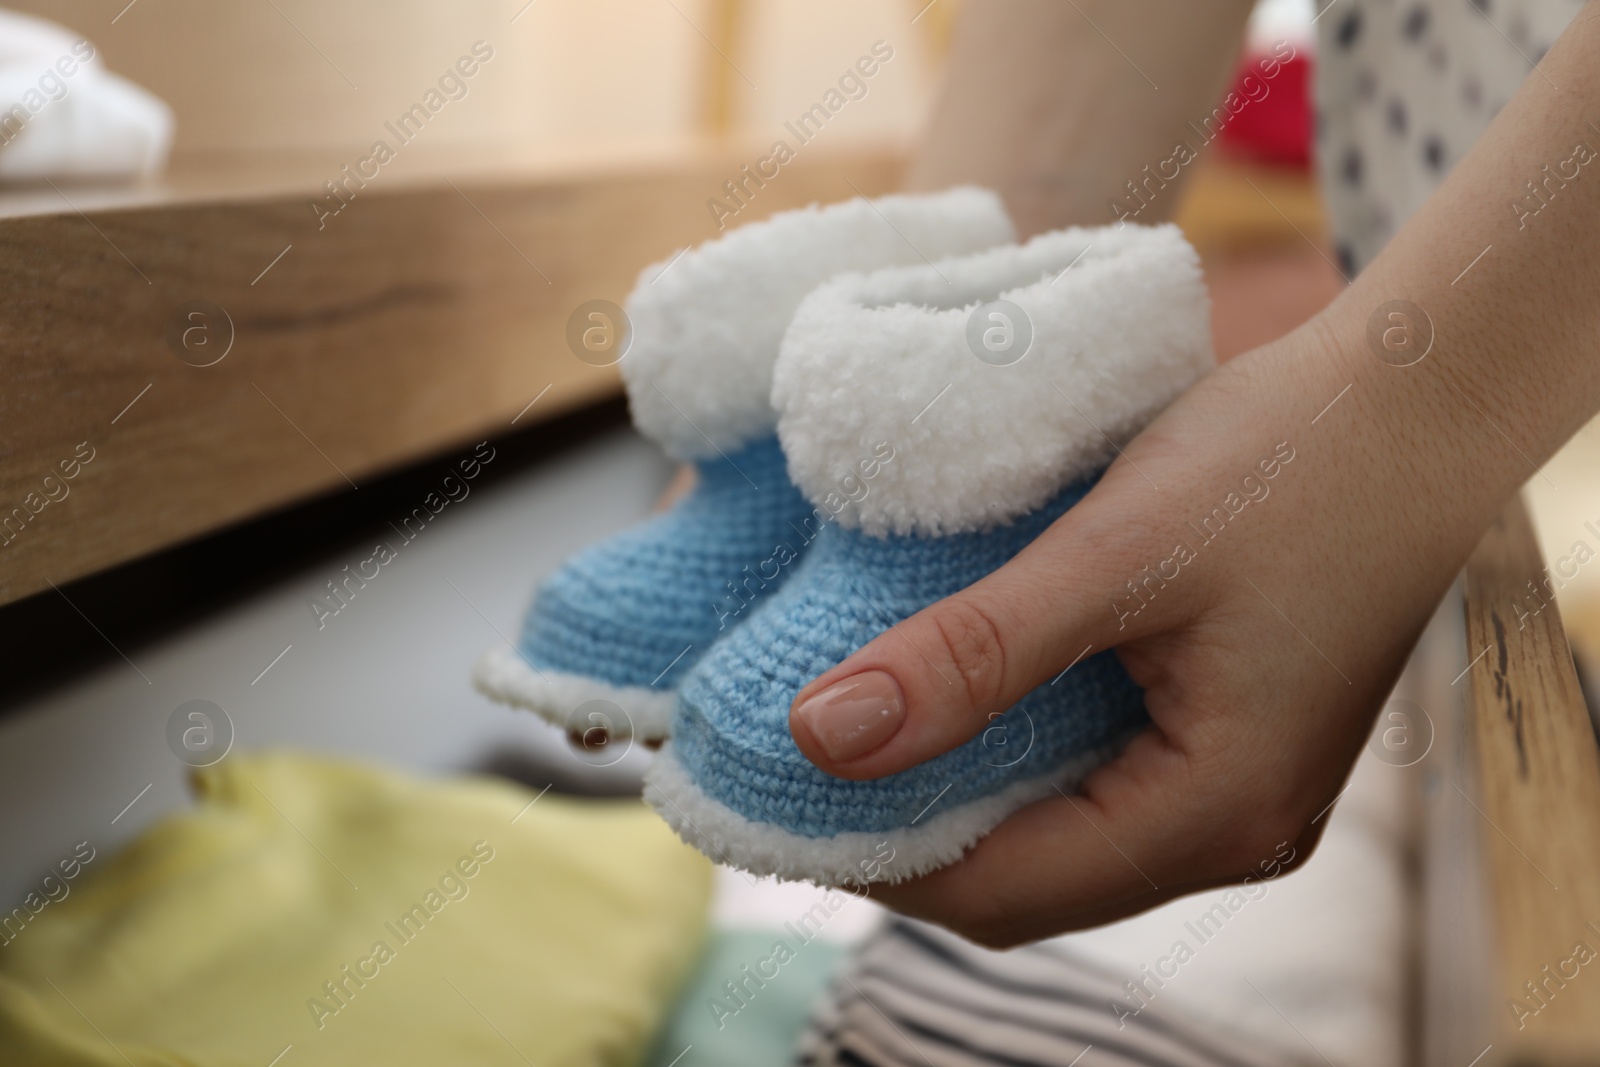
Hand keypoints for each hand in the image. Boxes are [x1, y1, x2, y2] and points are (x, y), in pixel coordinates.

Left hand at [786, 311, 1509, 946]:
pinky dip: (1013, 756)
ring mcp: (1238, 790)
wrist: (1410, 400)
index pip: (1004, 892)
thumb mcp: (1112, 557)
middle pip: (1030, 881)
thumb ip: (969, 655)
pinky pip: (1098, 785)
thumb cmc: (1285, 462)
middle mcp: (1235, 827)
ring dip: (958, 795)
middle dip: (909, 836)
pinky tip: (953, 700)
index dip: (877, 859)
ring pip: (1061, 837)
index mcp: (1216, 809)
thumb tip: (821, 737)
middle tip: (802, 765)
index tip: (778, 799)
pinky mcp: (1230, 740)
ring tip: (858, 730)